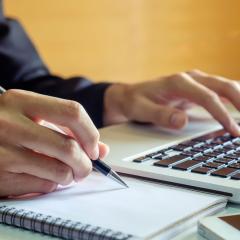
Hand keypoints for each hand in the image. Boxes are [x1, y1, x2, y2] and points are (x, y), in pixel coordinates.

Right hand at [0, 89, 108, 196]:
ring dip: (70, 176)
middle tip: (86, 167)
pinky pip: (42, 186)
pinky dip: (52, 185)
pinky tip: (45, 177)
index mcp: (21, 100)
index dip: (90, 133)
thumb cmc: (5, 125)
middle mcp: (9, 124)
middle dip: (85, 163)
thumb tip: (101, 150)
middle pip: (68, 147)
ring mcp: (1, 151)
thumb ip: (68, 130)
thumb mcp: (33, 116)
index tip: (94, 147)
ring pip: (59, 172)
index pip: (72, 112)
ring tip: (67, 173)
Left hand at [104, 70, 239, 135]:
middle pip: (223, 86)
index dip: (222, 114)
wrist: (130, 95)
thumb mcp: (141, 110)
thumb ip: (160, 115)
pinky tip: (239, 108)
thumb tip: (182, 121)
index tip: (233, 130)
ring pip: (225, 86)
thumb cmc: (135, 102)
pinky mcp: (195, 89)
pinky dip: (233, 98)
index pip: (207, 97)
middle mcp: (189, 78)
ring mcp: (194, 82)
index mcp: (178, 82)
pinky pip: (219, 91)